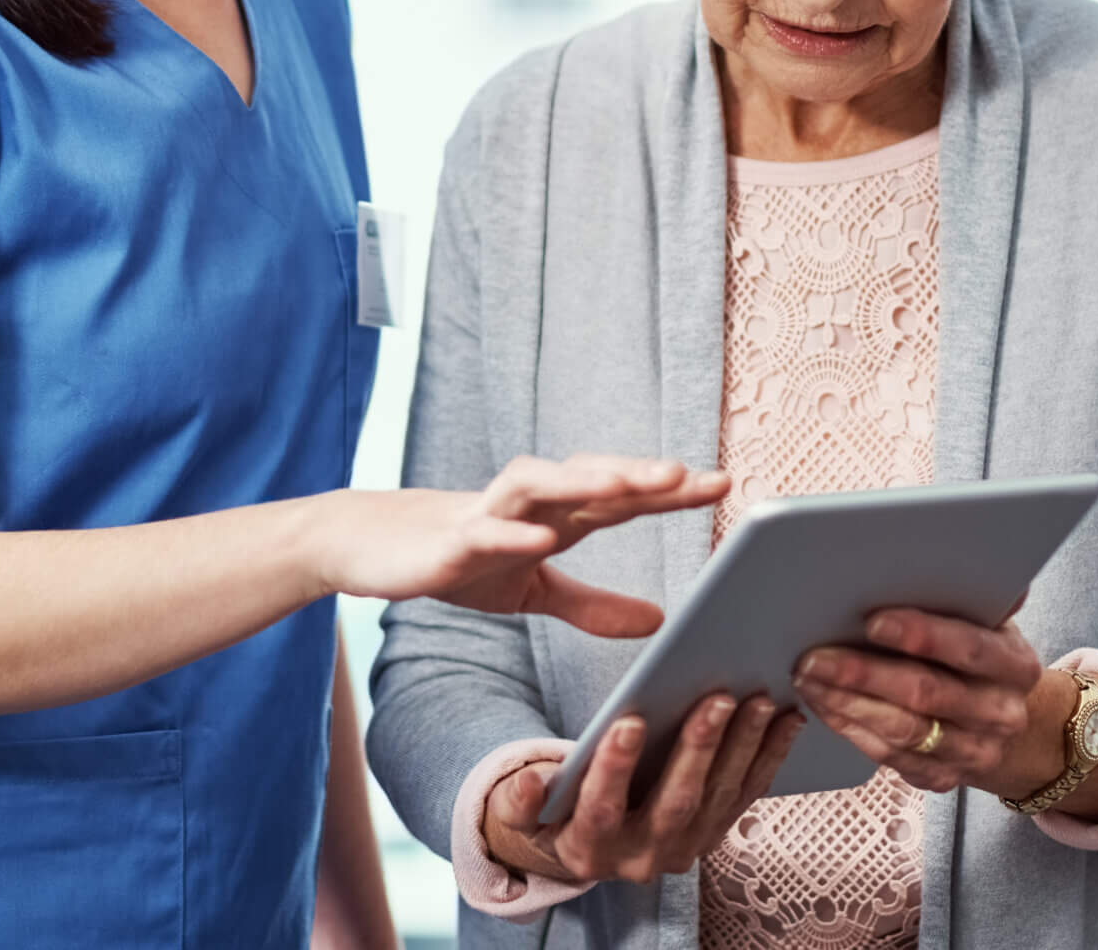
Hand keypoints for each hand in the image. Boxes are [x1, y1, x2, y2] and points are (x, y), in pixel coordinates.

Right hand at [315, 456, 727, 636]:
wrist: (372, 549)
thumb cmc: (461, 560)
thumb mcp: (535, 590)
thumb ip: (594, 606)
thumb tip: (660, 623)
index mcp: (558, 516)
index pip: (623, 497)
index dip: (671, 490)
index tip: (724, 484)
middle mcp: (531, 504)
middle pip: (592, 480)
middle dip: (639, 475)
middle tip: (691, 475)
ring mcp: (490, 515)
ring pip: (541, 486)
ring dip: (582, 483)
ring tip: (626, 487)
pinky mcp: (450, 539)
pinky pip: (485, 530)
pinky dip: (511, 530)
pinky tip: (539, 538)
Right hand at [483, 693, 803, 885]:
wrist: (587, 845)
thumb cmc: (554, 812)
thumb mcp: (521, 811)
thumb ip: (518, 799)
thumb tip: (528, 783)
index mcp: (589, 847)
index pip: (601, 809)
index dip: (615, 768)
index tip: (630, 722)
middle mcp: (641, 856)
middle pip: (674, 802)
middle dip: (698, 749)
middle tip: (716, 698)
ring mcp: (684, 848)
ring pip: (717, 797)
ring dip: (743, 747)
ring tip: (757, 699)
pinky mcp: (713, 833)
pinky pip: (745, 795)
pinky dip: (767, 756)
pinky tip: (784, 719)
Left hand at [790, 609, 1044, 794]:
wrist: (1007, 723)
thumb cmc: (980, 654)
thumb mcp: (988, 621)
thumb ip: (969, 592)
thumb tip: (949, 543)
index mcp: (1014, 664)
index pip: (969, 647)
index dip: (922, 634)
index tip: (872, 620)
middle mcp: (1001, 713)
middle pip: (926, 694)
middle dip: (864, 673)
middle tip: (814, 655)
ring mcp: (974, 752)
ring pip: (902, 731)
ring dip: (847, 702)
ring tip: (807, 677)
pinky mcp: (942, 778)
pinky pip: (888, 757)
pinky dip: (850, 728)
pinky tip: (822, 704)